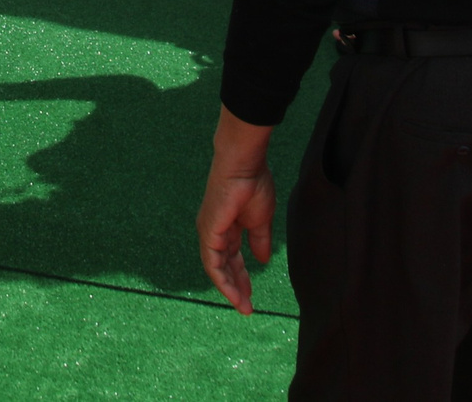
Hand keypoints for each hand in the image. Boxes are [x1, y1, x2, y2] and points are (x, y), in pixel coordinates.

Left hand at [197, 109, 276, 313]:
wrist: (244, 164)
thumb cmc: (253, 184)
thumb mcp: (261, 219)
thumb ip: (260, 240)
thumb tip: (263, 260)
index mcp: (228, 227)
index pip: (232, 258)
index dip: (242, 276)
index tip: (251, 295)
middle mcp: (215, 232)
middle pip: (224, 266)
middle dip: (236, 286)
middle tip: (247, 307)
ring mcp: (209, 232)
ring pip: (216, 269)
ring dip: (230, 289)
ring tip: (243, 306)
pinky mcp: (208, 232)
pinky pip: (213, 264)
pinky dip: (223, 280)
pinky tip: (234, 293)